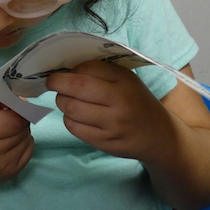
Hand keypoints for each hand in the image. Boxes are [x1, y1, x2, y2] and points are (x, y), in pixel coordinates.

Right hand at [0, 100, 33, 192]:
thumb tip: (11, 91)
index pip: (15, 118)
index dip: (18, 107)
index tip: (14, 102)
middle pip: (22, 128)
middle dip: (19, 118)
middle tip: (9, 115)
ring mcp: (3, 166)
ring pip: (27, 138)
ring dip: (21, 130)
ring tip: (7, 128)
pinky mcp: (11, 174)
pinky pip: (28, 151)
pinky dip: (23, 142)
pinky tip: (11, 140)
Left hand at [46, 60, 169, 161]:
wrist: (157, 134)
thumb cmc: (136, 101)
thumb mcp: (126, 80)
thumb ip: (101, 72)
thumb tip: (66, 69)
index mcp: (124, 80)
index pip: (88, 67)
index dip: (72, 69)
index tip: (67, 71)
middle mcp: (120, 101)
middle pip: (76, 87)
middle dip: (57, 83)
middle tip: (52, 82)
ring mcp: (112, 124)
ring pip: (71, 109)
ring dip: (62, 102)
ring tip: (65, 100)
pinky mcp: (104, 142)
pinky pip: (74, 128)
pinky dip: (69, 119)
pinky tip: (75, 116)